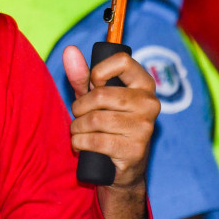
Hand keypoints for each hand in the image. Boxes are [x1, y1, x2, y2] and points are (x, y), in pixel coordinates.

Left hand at [62, 44, 160, 190]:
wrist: (121, 168)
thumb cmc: (106, 125)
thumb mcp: (94, 99)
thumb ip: (82, 75)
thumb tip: (69, 50)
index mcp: (144, 84)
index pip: (122, 60)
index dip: (98, 71)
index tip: (94, 85)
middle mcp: (149, 103)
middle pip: (101, 94)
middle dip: (80, 106)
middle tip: (79, 115)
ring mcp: (144, 128)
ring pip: (94, 119)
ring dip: (77, 127)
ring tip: (79, 131)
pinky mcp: (134, 150)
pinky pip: (95, 141)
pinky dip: (79, 142)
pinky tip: (81, 144)